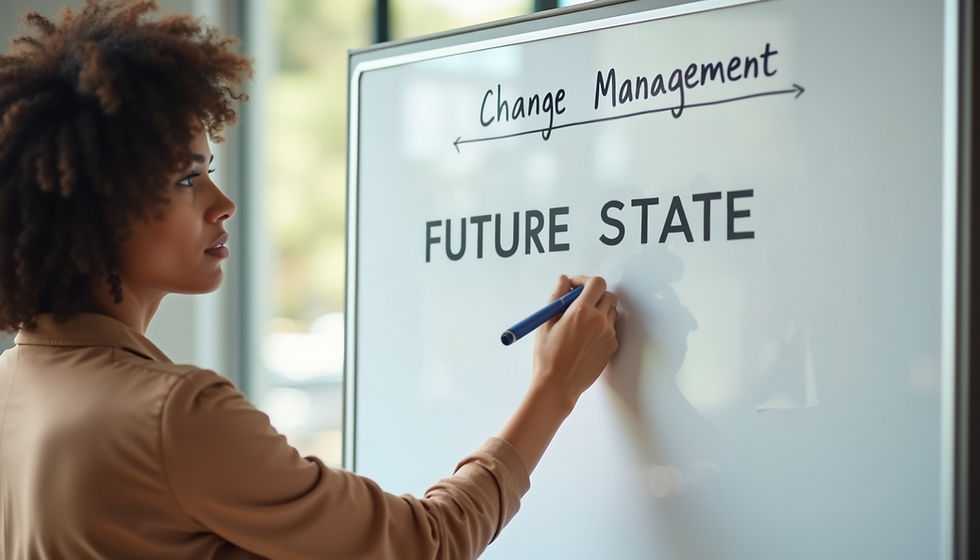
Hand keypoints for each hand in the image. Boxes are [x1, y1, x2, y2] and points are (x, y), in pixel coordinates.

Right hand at [531, 274, 618, 408]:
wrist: (558, 386)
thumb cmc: (548, 357)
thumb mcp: (546, 322)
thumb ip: (557, 296)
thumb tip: (563, 280)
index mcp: (581, 312)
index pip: (596, 283)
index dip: (585, 281)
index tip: (575, 287)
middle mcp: (599, 321)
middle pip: (608, 295)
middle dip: (594, 294)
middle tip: (578, 302)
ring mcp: (608, 335)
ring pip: (611, 311)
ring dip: (599, 310)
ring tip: (580, 321)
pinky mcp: (611, 347)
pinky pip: (611, 328)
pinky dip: (601, 326)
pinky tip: (584, 336)